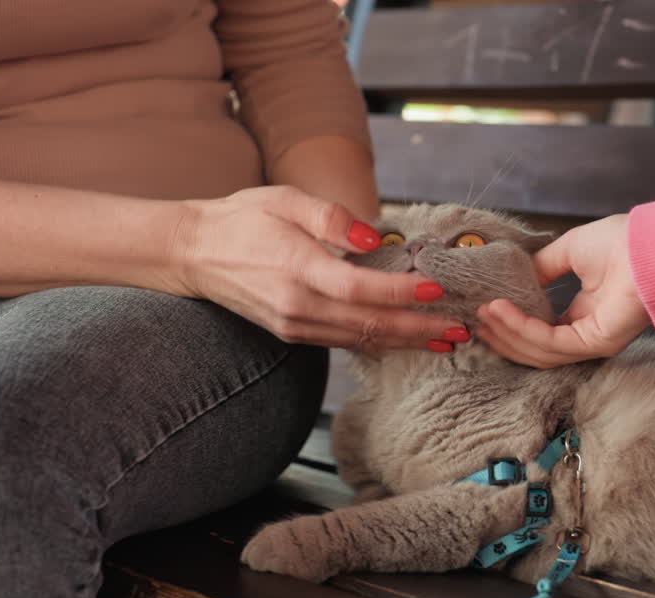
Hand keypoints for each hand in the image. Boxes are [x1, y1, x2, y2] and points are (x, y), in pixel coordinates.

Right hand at [169, 186, 463, 350]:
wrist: (193, 253)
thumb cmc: (242, 219)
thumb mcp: (286, 199)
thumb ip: (332, 217)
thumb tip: (376, 238)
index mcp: (298, 270)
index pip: (360, 289)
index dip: (401, 293)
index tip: (436, 289)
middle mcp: (298, 307)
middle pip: (370, 325)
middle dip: (420, 330)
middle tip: (462, 331)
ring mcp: (295, 326)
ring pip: (361, 340)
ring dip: (406, 342)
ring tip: (446, 341)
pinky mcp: (294, 332)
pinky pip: (345, 341)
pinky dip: (379, 341)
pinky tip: (405, 339)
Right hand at [474, 214, 649, 366]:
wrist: (651, 244)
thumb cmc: (621, 242)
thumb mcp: (569, 251)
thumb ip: (542, 268)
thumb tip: (518, 278)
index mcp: (585, 315)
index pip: (542, 333)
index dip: (512, 325)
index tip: (486, 312)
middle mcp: (587, 334)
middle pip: (536, 349)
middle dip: (503, 336)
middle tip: (476, 321)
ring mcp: (592, 343)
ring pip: (538, 351)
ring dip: (506, 332)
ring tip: (483, 314)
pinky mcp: (595, 343)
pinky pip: (549, 342)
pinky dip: (521, 328)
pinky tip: (501, 310)